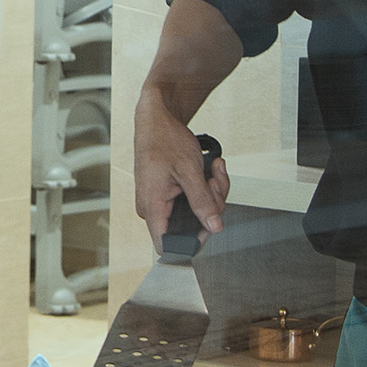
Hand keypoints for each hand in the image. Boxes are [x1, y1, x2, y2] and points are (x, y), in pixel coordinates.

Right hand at [133, 102, 228, 237]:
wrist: (157, 120)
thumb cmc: (164, 139)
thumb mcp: (189, 171)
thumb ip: (203, 202)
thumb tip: (215, 226)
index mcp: (151, 207)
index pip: (168, 246)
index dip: (193, 241)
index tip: (210, 222)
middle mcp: (152, 208)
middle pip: (189, 227)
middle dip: (210, 205)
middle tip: (214, 182)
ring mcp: (159, 201)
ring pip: (194, 212)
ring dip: (211, 193)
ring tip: (212, 171)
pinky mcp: (166, 195)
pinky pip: (190, 201)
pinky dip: (204, 188)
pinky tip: (208, 171)